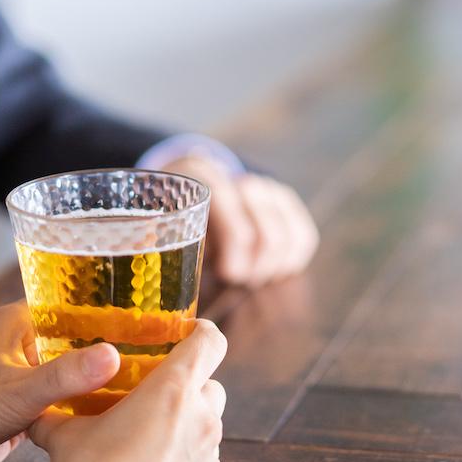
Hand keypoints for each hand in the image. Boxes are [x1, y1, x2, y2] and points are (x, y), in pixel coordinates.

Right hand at [33, 320, 227, 461]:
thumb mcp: (66, 439)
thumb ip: (56, 416)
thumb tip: (34, 412)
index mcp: (173, 391)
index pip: (210, 342)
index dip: (201, 331)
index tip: (187, 330)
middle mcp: (201, 418)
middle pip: (211, 384)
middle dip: (189, 385)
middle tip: (156, 392)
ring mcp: (209, 455)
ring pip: (207, 425)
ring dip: (185, 424)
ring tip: (148, 436)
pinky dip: (183, 459)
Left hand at [166, 156, 318, 286]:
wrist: (203, 187)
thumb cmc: (176, 217)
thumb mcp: (160, 223)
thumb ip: (158, 244)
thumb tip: (160, 281)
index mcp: (207, 178)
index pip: (231, 210)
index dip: (234, 246)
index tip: (227, 274)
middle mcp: (245, 182)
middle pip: (266, 236)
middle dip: (254, 269)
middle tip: (235, 283)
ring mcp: (272, 194)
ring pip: (287, 240)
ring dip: (269, 269)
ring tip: (249, 280)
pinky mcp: (291, 209)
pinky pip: (303, 240)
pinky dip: (288, 263)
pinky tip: (268, 272)